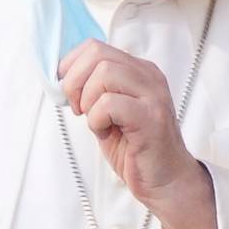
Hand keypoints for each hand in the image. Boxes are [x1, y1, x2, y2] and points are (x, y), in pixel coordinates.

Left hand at [59, 40, 217, 228]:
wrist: (166, 181)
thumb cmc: (135, 149)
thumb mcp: (109, 112)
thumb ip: (94, 90)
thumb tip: (62, 77)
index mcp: (139, 71)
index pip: (95, 46)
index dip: (72, 67)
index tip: (70, 94)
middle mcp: (148, 76)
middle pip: (97, 54)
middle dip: (75, 82)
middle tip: (78, 109)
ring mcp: (152, 95)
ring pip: (104, 73)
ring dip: (87, 101)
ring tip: (96, 122)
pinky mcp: (150, 117)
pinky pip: (109, 103)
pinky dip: (97, 119)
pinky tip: (106, 132)